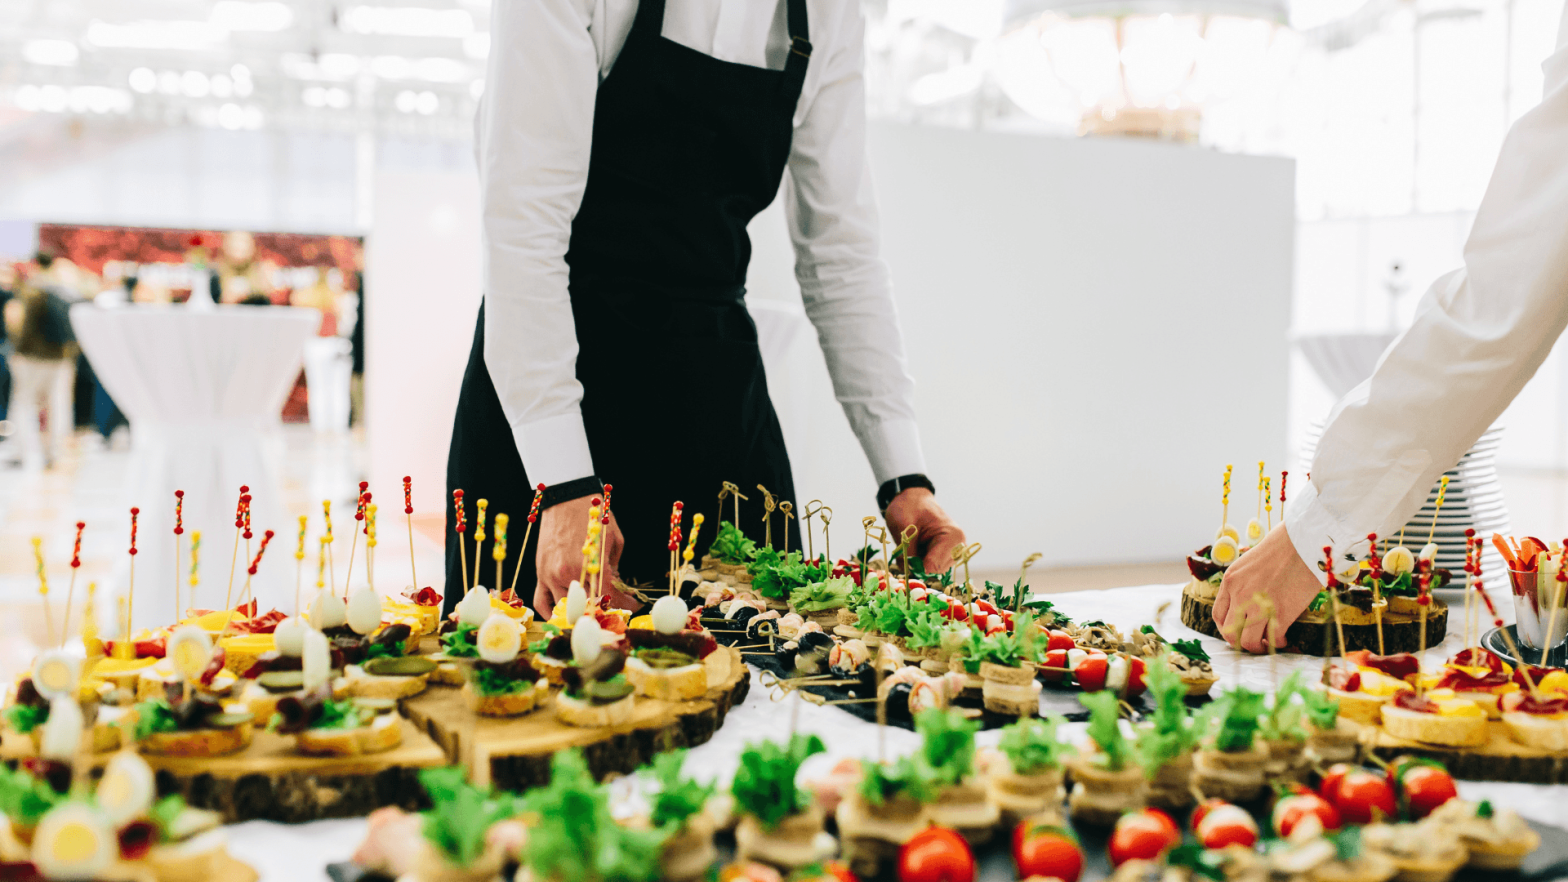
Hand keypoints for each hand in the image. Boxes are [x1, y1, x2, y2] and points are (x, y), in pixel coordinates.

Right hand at [533, 494, 624, 617]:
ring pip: (565, 610)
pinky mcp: (540, 573)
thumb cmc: (593, 514)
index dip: (626, 604)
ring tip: (594, 608)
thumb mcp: (614, 540)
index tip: (634, 603)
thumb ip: (615, 568)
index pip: (611, 598)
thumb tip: (617, 586)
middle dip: (606, 610)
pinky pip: (542, 602)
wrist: (565, 497)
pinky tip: (566, 611)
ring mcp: (551, 576)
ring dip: (581, 612)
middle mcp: (569, 575)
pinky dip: (552, 611)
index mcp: (591, 566)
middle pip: (589, 608)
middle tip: (616, 606)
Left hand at [884, 488, 965, 575]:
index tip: (903, 557)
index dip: (915, 566)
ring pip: (931, 572)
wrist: (912, 497)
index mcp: (952, 537)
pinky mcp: (946, 555)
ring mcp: (952, 552)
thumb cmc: (909, 506)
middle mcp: (957, 547)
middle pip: (933, 572)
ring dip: (918, 563)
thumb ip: (907, 551)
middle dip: (916, 564)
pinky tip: (917, 547)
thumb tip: (907, 572)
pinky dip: (919, 561)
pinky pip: (930, 568)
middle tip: (907, 548)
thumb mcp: (903, 525)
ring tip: (914, 544)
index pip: (934, 566)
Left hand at [1212, 525, 1322, 652]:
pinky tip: (1284, 638)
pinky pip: (1274, 639)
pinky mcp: (1281, 613)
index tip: (1237, 631)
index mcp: (1231, 581)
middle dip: (1240, 642)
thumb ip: (1243, 583)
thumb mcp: (1249, 563)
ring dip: (1258, 647)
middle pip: (1229, 633)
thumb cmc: (1282, 547)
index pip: (1218, 615)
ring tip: (1268, 643)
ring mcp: (1260, 606)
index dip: (1226, 628)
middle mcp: (1240, 595)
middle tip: (1253, 642)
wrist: (1303, 542)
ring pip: (1248, 642)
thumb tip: (1245, 604)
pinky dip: (1278, 643)